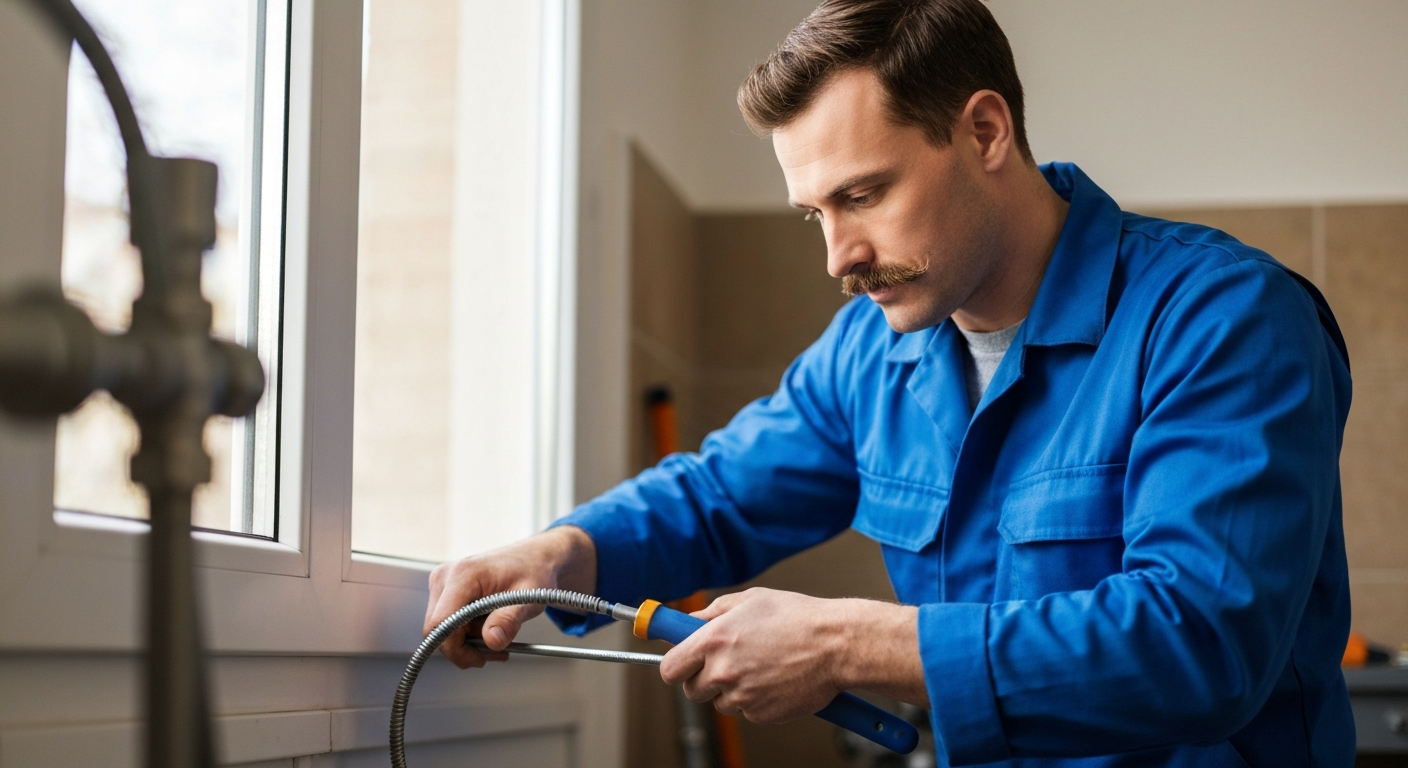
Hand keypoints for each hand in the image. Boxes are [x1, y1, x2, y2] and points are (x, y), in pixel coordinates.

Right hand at [423, 525, 595, 668]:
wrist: (532, 559)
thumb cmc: (531, 571)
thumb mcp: (529, 597)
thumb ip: (509, 619)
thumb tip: (492, 640)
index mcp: (463, 575)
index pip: (441, 622)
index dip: (455, 648)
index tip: (478, 658)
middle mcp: (446, 577)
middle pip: (437, 630)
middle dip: (464, 648)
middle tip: (494, 652)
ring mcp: (443, 584)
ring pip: (441, 630)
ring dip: (467, 642)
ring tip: (497, 636)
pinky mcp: (446, 591)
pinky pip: (447, 623)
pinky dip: (466, 634)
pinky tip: (488, 629)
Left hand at [657, 587, 925, 723]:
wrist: (836, 644)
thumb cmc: (798, 618)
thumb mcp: (750, 600)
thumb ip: (712, 612)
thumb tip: (689, 621)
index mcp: (713, 640)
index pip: (669, 669)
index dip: (675, 667)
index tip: (682, 664)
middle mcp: (723, 671)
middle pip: (691, 691)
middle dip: (704, 679)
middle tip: (727, 663)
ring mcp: (741, 697)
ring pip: (720, 703)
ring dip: (733, 690)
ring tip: (761, 666)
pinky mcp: (761, 715)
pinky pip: (747, 712)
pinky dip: (757, 700)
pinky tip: (775, 679)